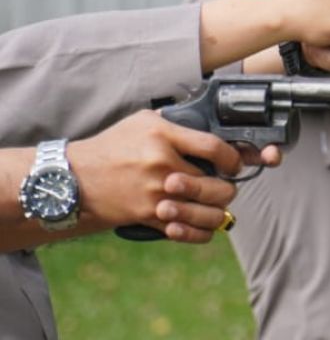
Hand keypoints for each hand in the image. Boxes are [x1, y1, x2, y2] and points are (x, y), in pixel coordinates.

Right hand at [68, 111, 258, 243]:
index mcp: (164, 137)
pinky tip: (199, 222)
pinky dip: (197, 231)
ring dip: (217, 211)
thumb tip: (204, 121)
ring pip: (206, 213)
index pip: (214, 147)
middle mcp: (162, 167)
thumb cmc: (111, 147)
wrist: (73, 179)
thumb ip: (175, 121)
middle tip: (227, 184)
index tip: (233, 162)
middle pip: (215, 186)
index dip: (232, 157)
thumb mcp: (141, 121)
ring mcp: (156, 195)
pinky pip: (185, 231)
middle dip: (228, 187)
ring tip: (216, 204)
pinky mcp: (148, 216)